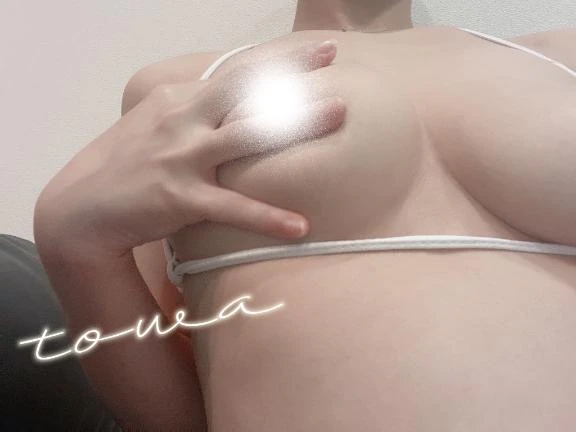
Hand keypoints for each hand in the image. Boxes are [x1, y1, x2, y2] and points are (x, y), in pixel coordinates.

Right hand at [34, 40, 345, 258]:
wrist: (83, 206)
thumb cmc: (125, 162)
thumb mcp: (155, 122)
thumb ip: (193, 110)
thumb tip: (229, 103)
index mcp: (180, 100)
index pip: (236, 73)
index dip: (277, 59)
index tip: (316, 50)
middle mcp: (183, 119)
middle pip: (246, 89)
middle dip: (292, 72)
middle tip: (332, 57)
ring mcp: (182, 156)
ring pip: (248, 135)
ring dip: (296, 124)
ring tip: (339, 115)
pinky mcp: (181, 197)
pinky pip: (233, 208)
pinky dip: (267, 217)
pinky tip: (299, 227)